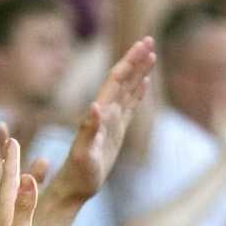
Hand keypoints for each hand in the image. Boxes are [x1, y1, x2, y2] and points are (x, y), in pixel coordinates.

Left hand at [47, 36, 155, 205]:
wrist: (74, 187)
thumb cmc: (79, 174)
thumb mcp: (84, 154)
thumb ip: (89, 130)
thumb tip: (96, 106)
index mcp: (100, 113)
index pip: (116, 80)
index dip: (129, 62)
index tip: (143, 45)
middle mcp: (105, 112)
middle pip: (123, 79)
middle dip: (136, 59)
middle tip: (149, 38)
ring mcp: (111, 121)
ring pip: (127, 89)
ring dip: (138, 71)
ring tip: (151, 53)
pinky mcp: (115, 131)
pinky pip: (129, 106)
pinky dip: (137, 92)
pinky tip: (143, 83)